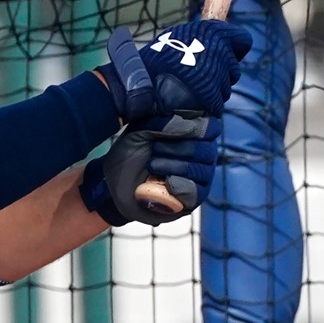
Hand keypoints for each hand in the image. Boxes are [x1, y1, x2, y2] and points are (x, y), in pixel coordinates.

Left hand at [79, 114, 221, 226]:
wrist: (113, 183)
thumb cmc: (129, 153)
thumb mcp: (142, 130)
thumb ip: (165, 122)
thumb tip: (191, 122)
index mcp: (192, 134)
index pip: (210, 127)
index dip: (192, 127)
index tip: (166, 130)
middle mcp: (202, 155)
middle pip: (208, 149)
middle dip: (178, 147)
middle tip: (155, 149)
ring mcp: (200, 178)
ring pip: (202, 169)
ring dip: (175, 166)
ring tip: (152, 165)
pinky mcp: (193, 200)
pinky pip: (197, 191)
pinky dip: (179, 184)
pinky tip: (166, 182)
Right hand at [98, 20, 251, 122]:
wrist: (133, 88)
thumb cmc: (147, 65)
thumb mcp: (171, 41)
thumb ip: (198, 39)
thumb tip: (223, 36)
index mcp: (206, 31)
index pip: (241, 39)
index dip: (234, 49)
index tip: (223, 58)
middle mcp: (215, 50)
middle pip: (233, 68)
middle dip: (219, 76)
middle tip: (194, 80)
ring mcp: (215, 73)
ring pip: (225, 88)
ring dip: (211, 92)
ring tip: (186, 91)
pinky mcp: (211, 95)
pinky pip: (216, 104)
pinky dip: (205, 107)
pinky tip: (187, 104)